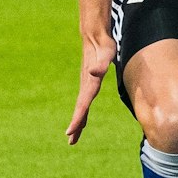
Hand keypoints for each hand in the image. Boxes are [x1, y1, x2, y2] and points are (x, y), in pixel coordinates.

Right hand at [66, 27, 115, 144]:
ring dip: (78, 122)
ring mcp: (86, 85)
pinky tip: (82, 121)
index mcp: (90, 83)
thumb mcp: (106, 54)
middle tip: (71, 142)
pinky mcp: (89, 83)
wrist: (95, 36)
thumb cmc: (104, 46)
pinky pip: (84, 102)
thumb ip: (102, 64)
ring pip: (81, 108)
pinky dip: (82, 113)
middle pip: (80, 110)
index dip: (77, 118)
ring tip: (74, 137)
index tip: (70, 132)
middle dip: (76, 125)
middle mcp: (86, 86)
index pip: (83, 105)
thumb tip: (95, 72)